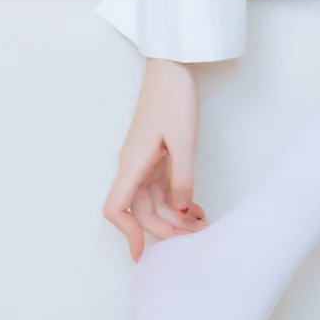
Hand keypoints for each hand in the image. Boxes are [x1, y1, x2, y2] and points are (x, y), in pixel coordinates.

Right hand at [103, 58, 207, 260]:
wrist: (172, 67)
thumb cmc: (174, 98)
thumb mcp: (183, 139)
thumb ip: (181, 176)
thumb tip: (181, 208)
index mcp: (132, 164)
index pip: (116, 208)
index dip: (126, 233)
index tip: (143, 253)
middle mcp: (134, 167)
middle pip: (142, 211)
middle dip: (166, 230)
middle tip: (196, 241)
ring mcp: (145, 162)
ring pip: (155, 202)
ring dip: (176, 217)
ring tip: (203, 227)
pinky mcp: (157, 156)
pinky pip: (163, 187)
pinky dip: (179, 200)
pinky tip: (197, 208)